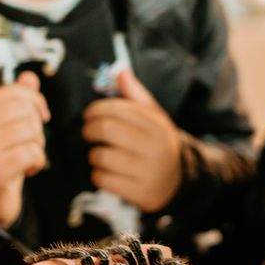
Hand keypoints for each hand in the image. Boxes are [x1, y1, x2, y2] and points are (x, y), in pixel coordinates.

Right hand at [0, 71, 48, 226]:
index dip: (33, 100)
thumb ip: (15, 103)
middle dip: (37, 124)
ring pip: (29, 129)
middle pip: (22, 108)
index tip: (41, 116)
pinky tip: (29, 170)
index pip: (10, 92)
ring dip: (39, 145)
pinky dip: (37, 161)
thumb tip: (30, 77)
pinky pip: (31, 152)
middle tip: (32, 142)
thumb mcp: (3, 131)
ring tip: (29, 157)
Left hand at [83, 70, 182, 211]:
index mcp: (156, 124)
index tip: (89, 114)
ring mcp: (147, 171)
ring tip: (99, 153)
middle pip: (105, 130)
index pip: (116, 109)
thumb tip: (120, 71)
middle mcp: (154, 147)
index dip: (95, 109)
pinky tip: (105, 171)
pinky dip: (97, 174)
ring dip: (93, 154)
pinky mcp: (138, 192)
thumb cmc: (156, 142)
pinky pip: (102, 179)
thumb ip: (135, 95)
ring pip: (100, 156)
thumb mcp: (153, 117)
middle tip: (89, 132)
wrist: (176, 180)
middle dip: (89, 130)